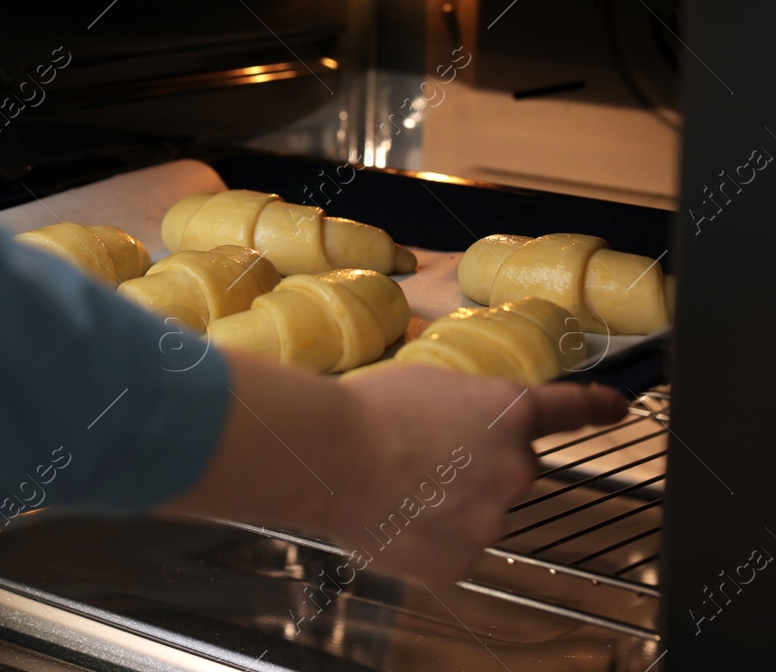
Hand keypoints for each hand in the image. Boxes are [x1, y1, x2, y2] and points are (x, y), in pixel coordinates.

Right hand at [162, 348, 625, 585]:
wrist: (328, 455)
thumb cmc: (366, 410)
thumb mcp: (428, 385)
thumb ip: (466, 411)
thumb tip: (463, 436)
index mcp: (507, 414)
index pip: (568, 410)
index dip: (596, 408)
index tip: (616, 408)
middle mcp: (515, 469)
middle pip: (511, 470)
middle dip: (477, 468)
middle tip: (422, 459)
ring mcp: (491, 521)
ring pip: (478, 513)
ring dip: (450, 504)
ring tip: (395, 488)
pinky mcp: (460, 561)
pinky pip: (451, 549)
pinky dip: (428, 539)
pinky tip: (393, 518)